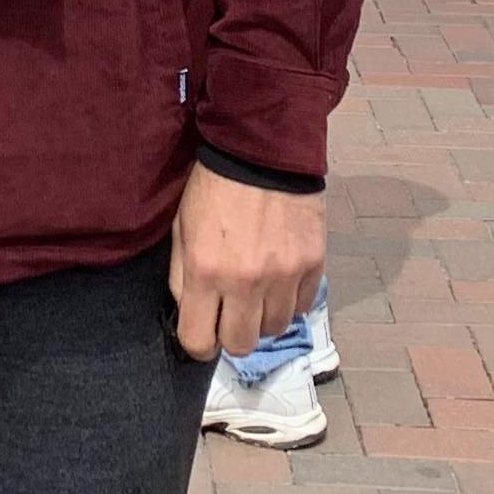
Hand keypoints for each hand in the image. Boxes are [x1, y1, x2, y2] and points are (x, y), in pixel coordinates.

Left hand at [166, 161, 323, 361]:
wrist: (262, 148)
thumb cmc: (214, 187)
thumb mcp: (181, 228)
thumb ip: (181, 277)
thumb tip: (189, 314)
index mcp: (205, 271)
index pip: (199, 342)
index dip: (198, 340)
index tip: (202, 328)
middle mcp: (245, 281)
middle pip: (240, 345)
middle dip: (231, 333)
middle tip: (231, 311)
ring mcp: (283, 275)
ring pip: (274, 329)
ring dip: (263, 316)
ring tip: (258, 290)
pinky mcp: (312, 264)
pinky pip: (302, 307)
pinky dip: (290, 300)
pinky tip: (280, 277)